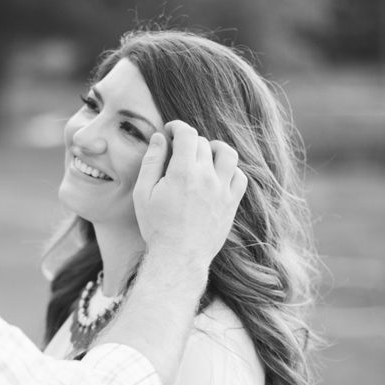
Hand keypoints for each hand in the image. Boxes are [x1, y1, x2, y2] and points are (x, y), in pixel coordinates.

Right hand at [132, 121, 246, 270]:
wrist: (179, 257)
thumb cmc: (157, 226)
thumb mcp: (143, 193)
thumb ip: (151, 161)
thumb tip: (160, 138)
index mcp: (183, 172)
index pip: (187, 134)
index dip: (178, 127)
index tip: (170, 131)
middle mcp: (207, 177)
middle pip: (204, 143)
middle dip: (190, 141)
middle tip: (178, 151)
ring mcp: (223, 190)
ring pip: (227, 154)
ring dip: (215, 148)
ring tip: (204, 155)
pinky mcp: (231, 203)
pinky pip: (240, 176)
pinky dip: (231, 170)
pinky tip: (218, 174)